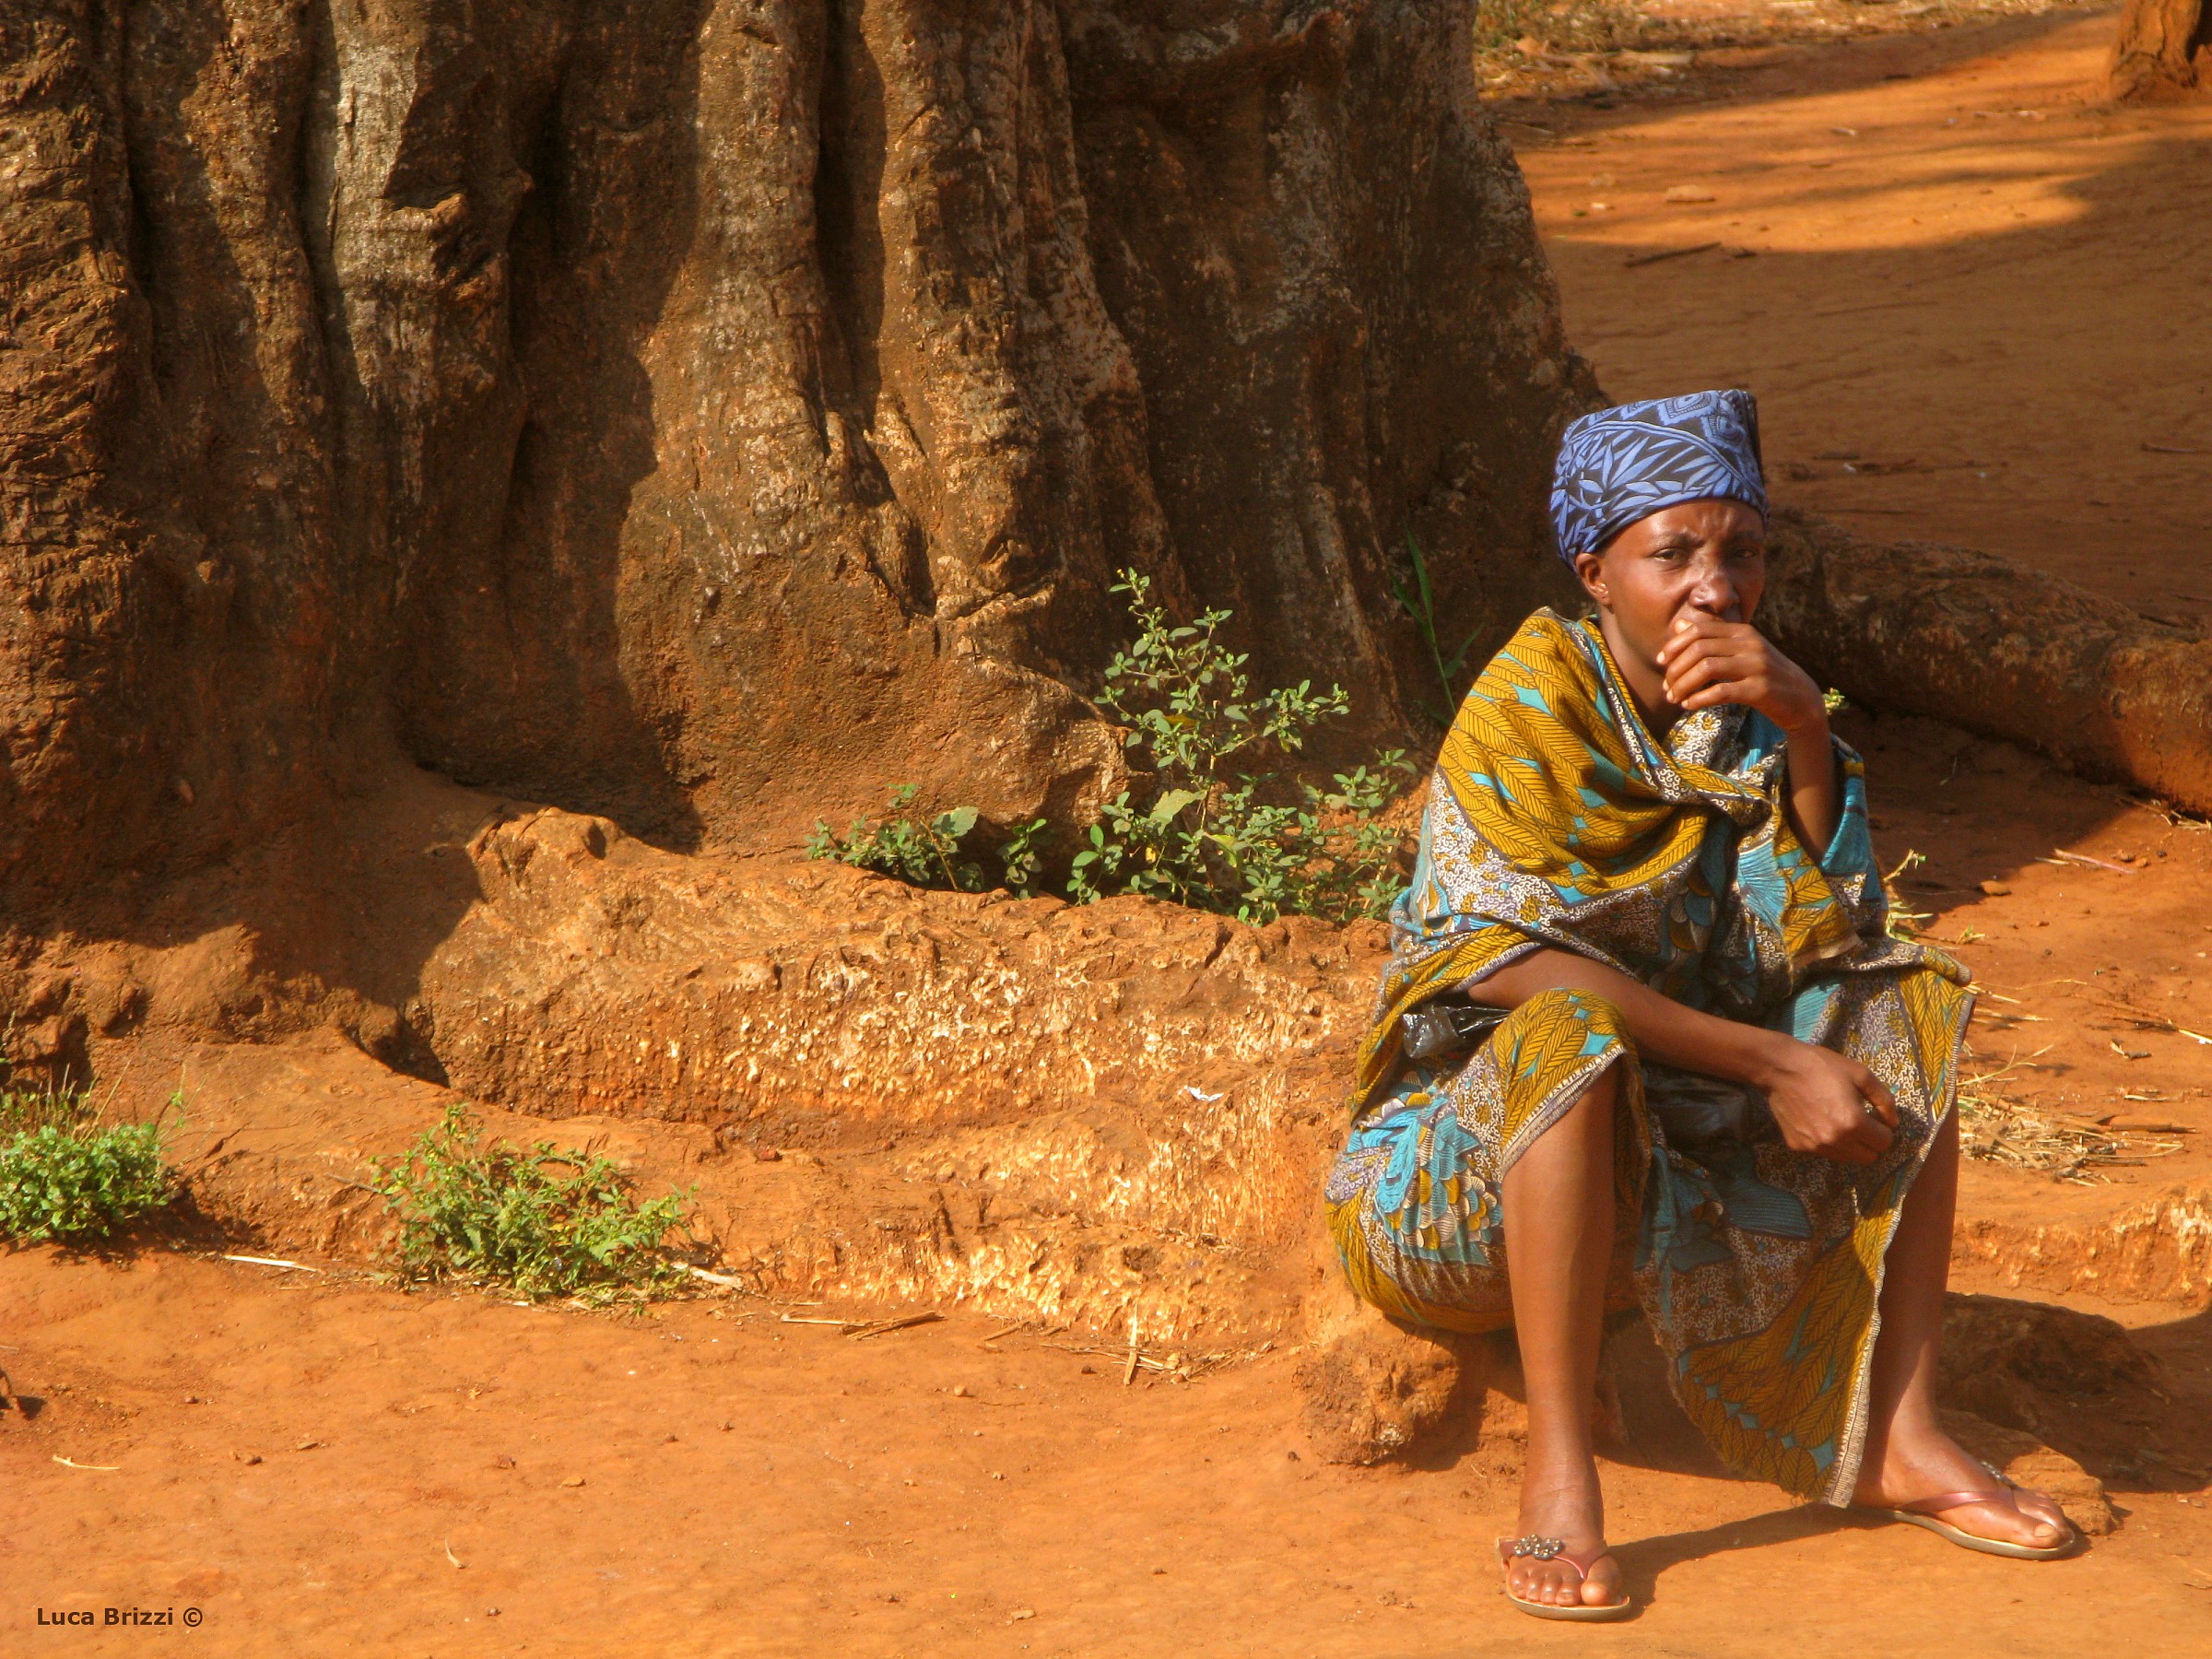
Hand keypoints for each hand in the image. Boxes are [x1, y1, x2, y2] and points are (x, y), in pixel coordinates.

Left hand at [1656, 612, 1826, 734]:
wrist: (1801, 698)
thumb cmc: (1763, 674)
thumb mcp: (1740, 651)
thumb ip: (1711, 637)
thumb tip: (1680, 624)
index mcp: (1742, 632)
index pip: (1699, 630)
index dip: (1675, 646)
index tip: (1661, 663)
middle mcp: (1750, 644)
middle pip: (1699, 649)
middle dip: (1676, 669)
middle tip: (1666, 687)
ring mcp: (1757, 666)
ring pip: (1707, 668)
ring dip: (1684, 685)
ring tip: (1673, 698)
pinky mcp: (1760, 689)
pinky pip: (1722, 692)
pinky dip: (1700, 699)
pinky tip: (1689, 705)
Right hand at [1752, 1036, 1897, 1165]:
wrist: (1780, 1068)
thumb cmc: (1823, 1067)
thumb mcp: (1861, 1074)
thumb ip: (1884, 1100)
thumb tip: (1893, 1123)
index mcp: (1853, 1123)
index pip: (1884, 1142)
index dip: (1884, 1129)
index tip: (1875, 1117)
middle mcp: (1835, 1141)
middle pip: (1868, 1158)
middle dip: (1870, 1142)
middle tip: (1861, 1123)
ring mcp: (1815, 1146)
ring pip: (1846, 1158)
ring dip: (1849, 1145)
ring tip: (1839, 1122)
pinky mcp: (1798, 1146)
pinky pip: (1823, 1152)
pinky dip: (1827, 1142)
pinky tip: (1818, 1121)